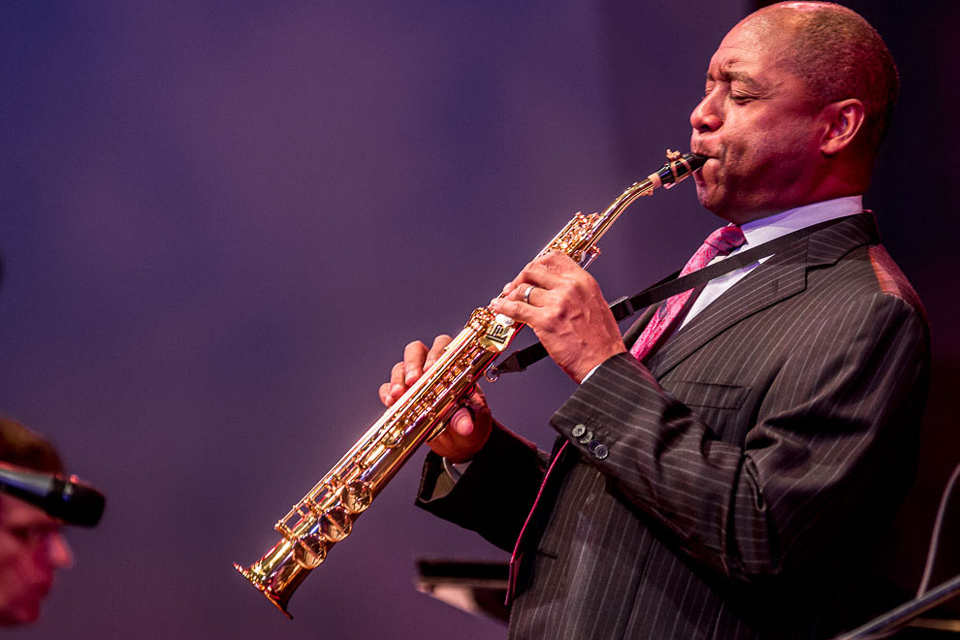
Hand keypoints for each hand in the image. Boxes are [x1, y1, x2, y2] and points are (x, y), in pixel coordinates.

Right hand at [378, 335, 491, 462]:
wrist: (461, 438)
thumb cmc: (471, 417)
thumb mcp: (473, 417)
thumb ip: (465, 418)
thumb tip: (466, 427)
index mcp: (452, 364)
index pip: (443, 346)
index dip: (435, 353)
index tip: (431, 368)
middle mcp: (431, 368)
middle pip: (416, 351)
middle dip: (412, 364)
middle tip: (413, 380)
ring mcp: (414, 381)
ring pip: (400, 368)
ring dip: (397, 380)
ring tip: (399, 394)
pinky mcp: (402, 397)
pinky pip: (388, 389)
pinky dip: (387, 394)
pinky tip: (390, 402)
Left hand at [489, 252, 625, 382]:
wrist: (605, 363)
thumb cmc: (602, 342)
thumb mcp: (595, 305)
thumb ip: (575, 293)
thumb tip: (553, 290)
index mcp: (584, 281)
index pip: (554, 258)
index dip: (537, 263)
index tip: (530, 272)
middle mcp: (570, 287)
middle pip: (533, 270)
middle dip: (520, 278)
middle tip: (513, 287)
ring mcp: (557, 303)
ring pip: (522, 289)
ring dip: (509, 295)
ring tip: (505, 301)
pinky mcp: (545, 321)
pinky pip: (516, 309)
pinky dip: (503, 307)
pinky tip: (498, 308)